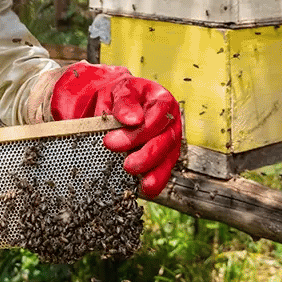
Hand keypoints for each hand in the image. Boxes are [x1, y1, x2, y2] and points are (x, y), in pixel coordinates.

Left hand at [49, 62, 181, 196]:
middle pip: (166, 139)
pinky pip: (164, 169)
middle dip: (147, 154)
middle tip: (127, 165)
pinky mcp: (164, 156)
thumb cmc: (119, 98)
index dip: (139, 131)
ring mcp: (169, 139)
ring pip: (169, 157)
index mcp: (161, 99)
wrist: (116, 105)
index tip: (111, 141)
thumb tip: (133, 120)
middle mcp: (170, 120)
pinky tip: (147, 189)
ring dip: (156, 172)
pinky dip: (157, 180)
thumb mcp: (117, 91)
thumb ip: (124, 103)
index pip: (158, 115)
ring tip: (144, 184)